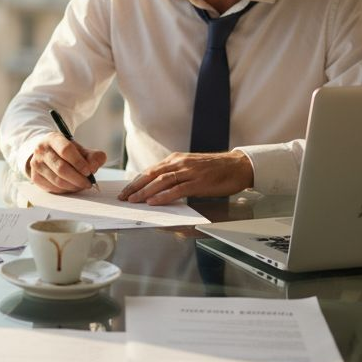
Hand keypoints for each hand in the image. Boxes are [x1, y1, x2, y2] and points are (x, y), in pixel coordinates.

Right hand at [26, 131, 106, 193]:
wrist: (46, 152)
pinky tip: (72, 187)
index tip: (89, 171)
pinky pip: (52, 188)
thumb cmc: (65, 151)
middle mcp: (41, 150)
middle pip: (61, 168)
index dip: (79, 162)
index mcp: (53, 139)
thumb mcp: (79, 149)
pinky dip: (65, 190)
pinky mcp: (35, 177)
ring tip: (82, 185)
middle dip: (78, 178)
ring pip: (57, 180)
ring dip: (73, 186)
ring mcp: (36, 164)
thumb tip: (94, 167)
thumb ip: (92, 156)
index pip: (66, 150)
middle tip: (88, 183)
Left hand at [118, 150, 252, 203]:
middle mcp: (180, 163)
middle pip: (151, 174)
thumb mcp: (191, 167)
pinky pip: (178, 189)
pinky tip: (154, 202)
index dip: (136, 181)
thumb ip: (176, 174)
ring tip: (134, 200)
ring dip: (145, 191)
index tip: (125, 190)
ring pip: (161, 181)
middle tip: (123, 197)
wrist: (238, 165)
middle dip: (135, 186)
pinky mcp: (199, 182)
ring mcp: (189, 172)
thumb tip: (159, 187)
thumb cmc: (215, 169)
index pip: (151, 170)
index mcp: (176, 159)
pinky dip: (164, 196)